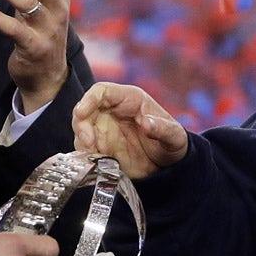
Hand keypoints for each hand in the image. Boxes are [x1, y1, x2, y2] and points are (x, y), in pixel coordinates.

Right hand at [72, 82, 188, 178]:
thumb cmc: (172, 142)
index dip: (88, 99)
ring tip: (94, 155)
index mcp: (129, 99)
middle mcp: (112, 111)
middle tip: (88, 142)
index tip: (81, 113)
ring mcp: (105, 129)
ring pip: (82, 129)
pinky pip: (86, 148)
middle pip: (85, 109)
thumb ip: (162, 128)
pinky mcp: (102, 147)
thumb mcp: (173, 135)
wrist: (169, 164)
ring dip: (82, 141)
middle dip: (81, 124)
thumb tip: (147, 123)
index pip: (102, 91)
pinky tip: (96, 162)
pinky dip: (86, 155)